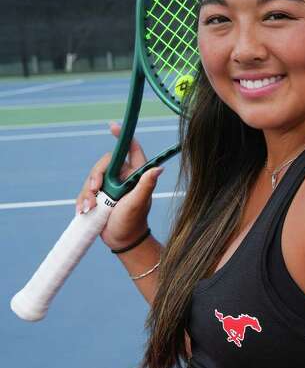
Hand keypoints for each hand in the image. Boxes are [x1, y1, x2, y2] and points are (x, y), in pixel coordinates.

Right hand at [74, 122, 163, 250]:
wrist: (122, 240)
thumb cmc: (133, 221)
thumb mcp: (138, 202)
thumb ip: (146, 185)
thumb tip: (159, 168)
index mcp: (136, 174)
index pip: (131, 149)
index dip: (123, 137)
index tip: (113, 126)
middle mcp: (123, 177)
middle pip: (104, 164)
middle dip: (95, 176)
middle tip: (94, 191)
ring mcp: (110, 186)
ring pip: (91, 178)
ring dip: (87, 193)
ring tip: (89, 208)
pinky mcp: (99, 196)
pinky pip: (85, 191)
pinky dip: (82, 200)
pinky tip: (83, 210)